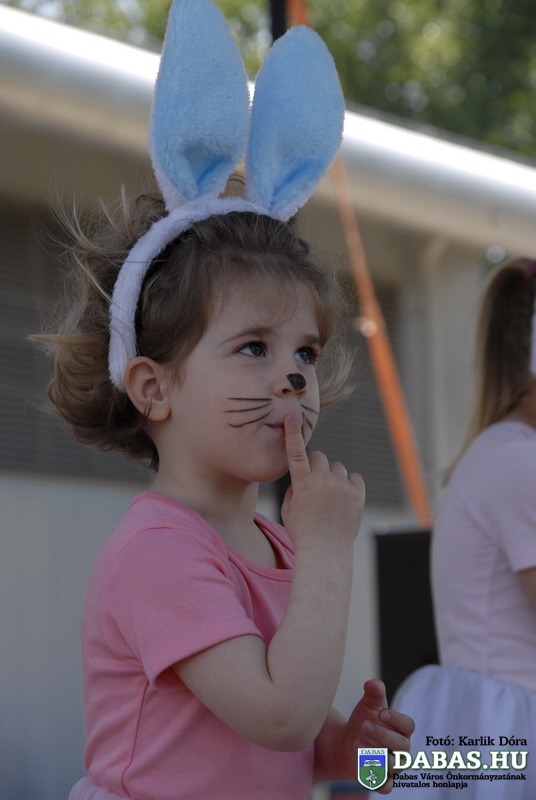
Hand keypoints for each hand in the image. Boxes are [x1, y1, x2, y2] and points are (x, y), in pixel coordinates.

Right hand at [281, 413, 364, 549]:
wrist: (326, 553)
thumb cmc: (303, 532)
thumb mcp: (289, 509)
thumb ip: (295, 487)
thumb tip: (304, 475)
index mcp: (302, 484)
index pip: (296, 453)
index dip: (293, 433)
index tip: (293, 415)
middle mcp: (323, 481)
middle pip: (320, 457)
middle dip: (316, 467)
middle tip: (316, 485)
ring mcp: (342, 487)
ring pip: (338, 468)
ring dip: (333, 477)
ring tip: (330, 499)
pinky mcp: (358, 495)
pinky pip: (354, 478)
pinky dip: (349, 485)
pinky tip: (344, 500)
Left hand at [338, 679, 414, 792]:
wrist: (346, 744)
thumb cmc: (363, 722)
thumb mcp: (367, 705)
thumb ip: (373, 693)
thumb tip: (373, 683)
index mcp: (402, 729)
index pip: (408, 725)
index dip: (396, 719)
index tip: (381, 713)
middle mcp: (402, 750)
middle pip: (402, 745)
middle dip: (383, 735)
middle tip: (363, 725)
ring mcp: (393, 767)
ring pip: (395, 765)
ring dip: (377, 755)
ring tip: (357, 744)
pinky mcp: (382, 781)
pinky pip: (386, 786)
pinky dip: (377, 779)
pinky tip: (363, 765)